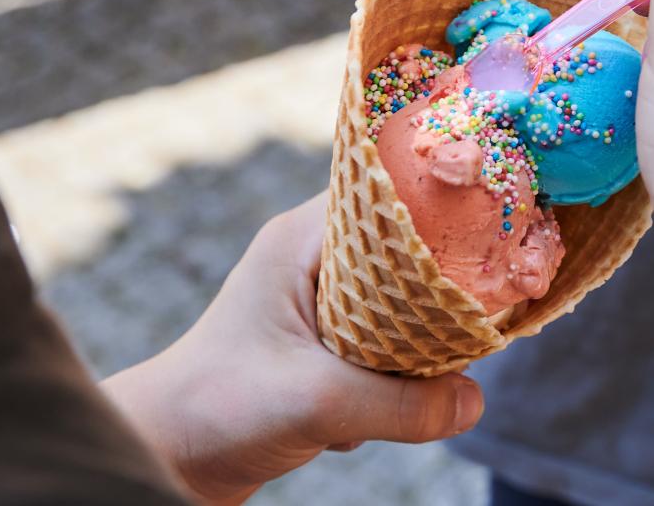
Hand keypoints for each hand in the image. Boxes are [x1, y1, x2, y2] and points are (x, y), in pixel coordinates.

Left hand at [102, 194, 482, 505]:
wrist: (161, 459)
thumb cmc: (217, 410)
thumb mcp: (318, 403)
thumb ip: (402, 403)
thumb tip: (475, 402)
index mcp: (302, 239)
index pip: (388, 194)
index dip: (441, 210)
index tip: (491, 228)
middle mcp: (313, 259)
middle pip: (406, 251)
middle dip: (439, 289)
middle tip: (475, 310)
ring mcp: (319, 302)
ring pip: (403, 303)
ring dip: (416, 343)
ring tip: (417, 372)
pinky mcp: (323, 346)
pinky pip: (386, 343)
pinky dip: (394, 375)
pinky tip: (376, 409)